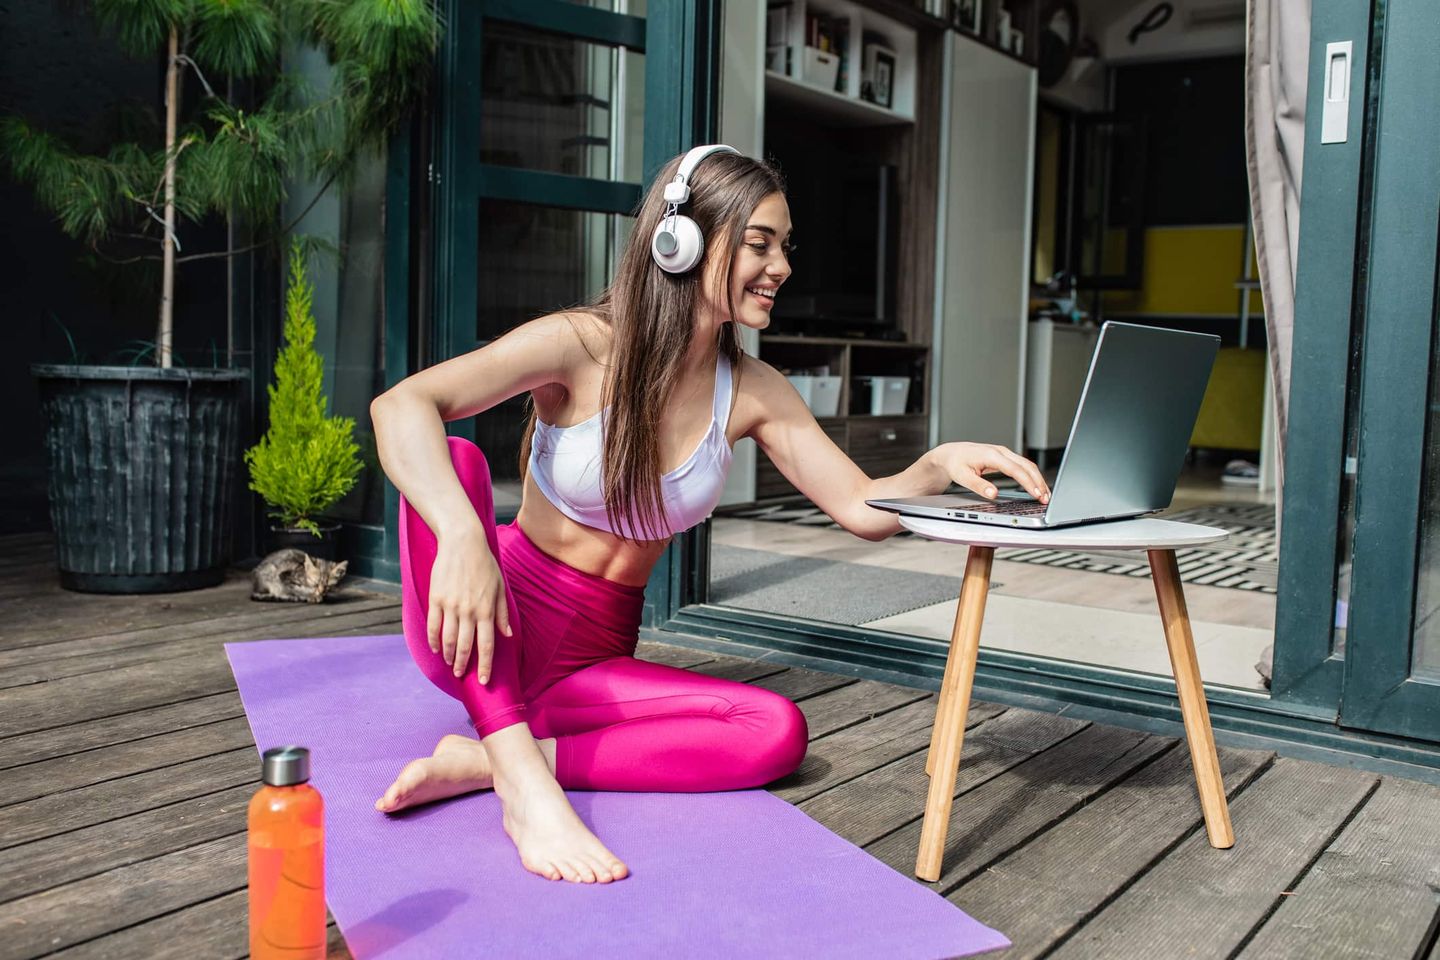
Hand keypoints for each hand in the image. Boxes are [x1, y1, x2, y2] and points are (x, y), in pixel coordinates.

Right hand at [426, 526, 512, 682]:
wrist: (462, 543)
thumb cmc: (484, 564)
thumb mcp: (500, 587)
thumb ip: (502, 613)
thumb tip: (508, 635)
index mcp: (486, 610)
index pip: (487, 645)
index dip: (485, 665)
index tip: (484, 681)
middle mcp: (469, 611)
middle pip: (465, 646)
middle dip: (464, 665)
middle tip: (462, 676)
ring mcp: (451, 606)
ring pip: (448, 639)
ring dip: (449, 656)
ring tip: (450, 664)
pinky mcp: (436, 599)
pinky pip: (433, 626)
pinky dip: (434, 640)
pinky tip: (436, 648)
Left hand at [933, 442, 1050, 502]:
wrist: (951, 453)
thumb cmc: (956, 463)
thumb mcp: (962, 477)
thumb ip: (978, 486)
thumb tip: (993, 494)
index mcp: (991, 455)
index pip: (1016, 469)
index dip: (1028, 482)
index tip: (1036, 494)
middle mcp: (1001, 452)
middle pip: (1027, 466)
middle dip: (1038, 482)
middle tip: (1045, 499)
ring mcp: (1004, 453)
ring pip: (1028, 465)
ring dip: (1038, 479)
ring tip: (1045, 495)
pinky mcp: (1005, 458)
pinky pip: (1023, 466)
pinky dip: (1032, 476)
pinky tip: (1036, 486)